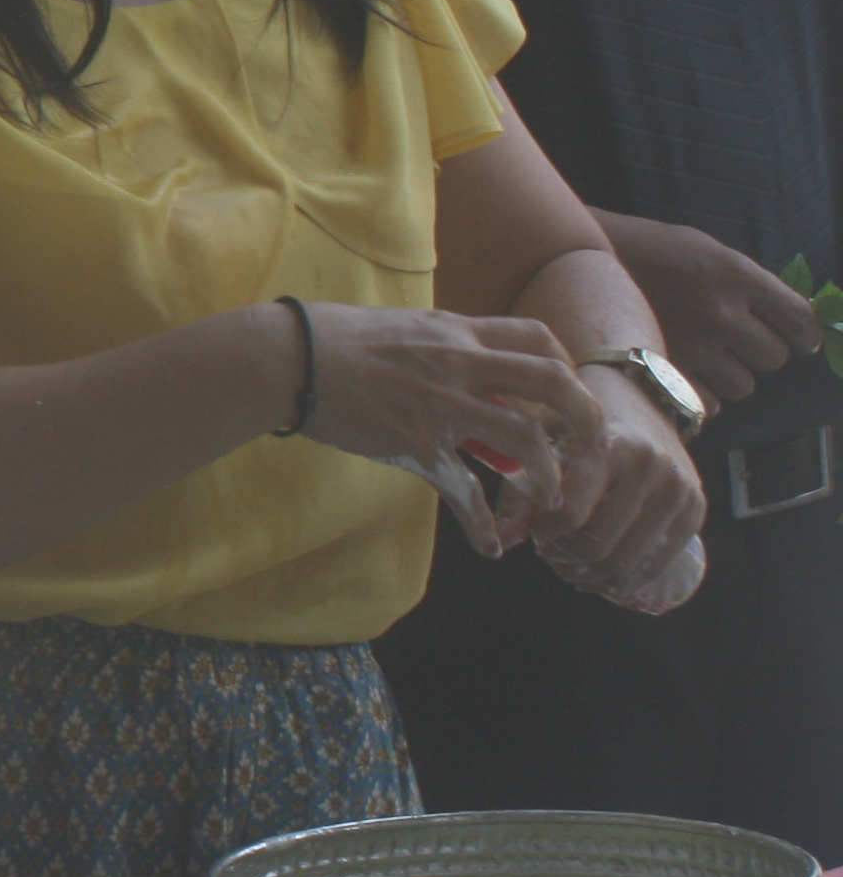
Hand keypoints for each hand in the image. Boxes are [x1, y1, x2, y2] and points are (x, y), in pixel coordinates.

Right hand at [295, 304, 602, 542]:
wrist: (286, 360)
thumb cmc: (329, 339)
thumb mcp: (400, 330)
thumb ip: (441, 353)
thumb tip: (468, 382)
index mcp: (456, 332)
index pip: (537, 338)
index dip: (564, 367)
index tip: (563, 397)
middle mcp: (460, 365)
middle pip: (553, 382)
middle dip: (585, 420)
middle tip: (590, 452)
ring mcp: (441, 406)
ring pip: (525, 437)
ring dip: (548, 474)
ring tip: (550, 501)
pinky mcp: (415, 444)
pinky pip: (463, 488)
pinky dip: (482, 522)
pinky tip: (490, 546)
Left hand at [530, 364, 711, 612]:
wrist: (640, 395)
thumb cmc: (582, 418)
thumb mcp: (545, 438)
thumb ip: (522, 488)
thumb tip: (503, 540)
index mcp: (608, 445)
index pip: (569, 513)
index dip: (544, 532)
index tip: (534, 529)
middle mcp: (650, 466)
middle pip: (597, 544)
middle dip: (565, 556)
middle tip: (550, 552)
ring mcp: (678, 488)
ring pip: (626, 559)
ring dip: (592, 572)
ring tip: (571, 564)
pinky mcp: (696, 507)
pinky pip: (660, 562)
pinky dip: (627, 578)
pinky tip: (602, 576)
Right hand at [595, 212, 816, 407]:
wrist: (581, 261)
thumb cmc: (650, 253)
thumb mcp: (708, 252)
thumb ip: (748, 283)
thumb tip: (791, 320)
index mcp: (736, 276)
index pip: (799, 318)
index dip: (806, 334)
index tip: (803, 341)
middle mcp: (721, 313)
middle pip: (774, 357)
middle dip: (761, 352)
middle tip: (739, 342)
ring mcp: (693, 346)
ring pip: (745, 384)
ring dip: (732, 375)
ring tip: (707, 357)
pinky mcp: (666, 371)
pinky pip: (710, 403)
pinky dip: (703, 394)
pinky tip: (687, 373)